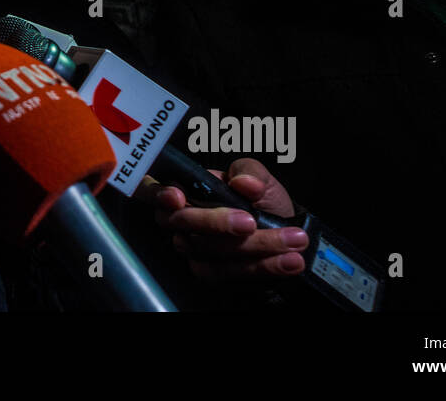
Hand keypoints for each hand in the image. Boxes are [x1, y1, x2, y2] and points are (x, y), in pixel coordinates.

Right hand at [134, 157, 307, 279]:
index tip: (177, 198)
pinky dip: (263, 267)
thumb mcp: (262, 180)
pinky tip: (288, 261)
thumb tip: (242, 182)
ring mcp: (193, 248)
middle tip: (251, 222)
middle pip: (182, 223)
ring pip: (210, 250)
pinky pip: (229, 272)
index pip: (153, 189)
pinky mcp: (209, 272)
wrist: (285, 237)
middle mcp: (183, 219)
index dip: (156, 193)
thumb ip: (250, 172)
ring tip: (292, 241)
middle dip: (217, 222)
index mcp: (189, 189)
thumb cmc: (264, 202)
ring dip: (255, 246)